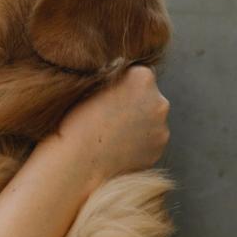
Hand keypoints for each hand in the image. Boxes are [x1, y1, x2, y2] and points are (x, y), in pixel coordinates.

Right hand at [36, 66, 170, 188]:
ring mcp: (161, 128)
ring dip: (137, 123)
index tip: (107, 95)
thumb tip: (122, 76)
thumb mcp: (91, 84)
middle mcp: (159, 101)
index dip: (122, 84)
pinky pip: (149, 141)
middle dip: (134, 103)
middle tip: (108, 115)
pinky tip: (116, 147)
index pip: (139, 74)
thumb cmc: (75, 119)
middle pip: (149, 96)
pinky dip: (137, 142)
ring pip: (151, 120)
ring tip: (110, 134)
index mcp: (142, 77)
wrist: (77, 162)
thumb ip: (114, 77)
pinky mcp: (158, 150)